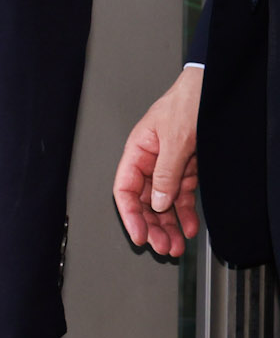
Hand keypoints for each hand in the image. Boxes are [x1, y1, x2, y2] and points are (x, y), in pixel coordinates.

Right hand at [113, 66, 202, 257]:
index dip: (129, 214)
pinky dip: (186, 213)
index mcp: (138, 150)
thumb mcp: (176, 139)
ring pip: (163, 203)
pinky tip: (189, 227)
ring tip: (175, 245)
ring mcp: (169, 166)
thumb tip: (156, 202)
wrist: (212, 91)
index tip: (139, 235)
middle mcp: (151, 161)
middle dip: (152, 226)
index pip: (124, 188)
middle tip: (161, 246)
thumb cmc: (188, 103)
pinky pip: (182, 196)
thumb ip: (164, 172)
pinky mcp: (187, 169)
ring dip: (168, 225)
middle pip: (144, 201)